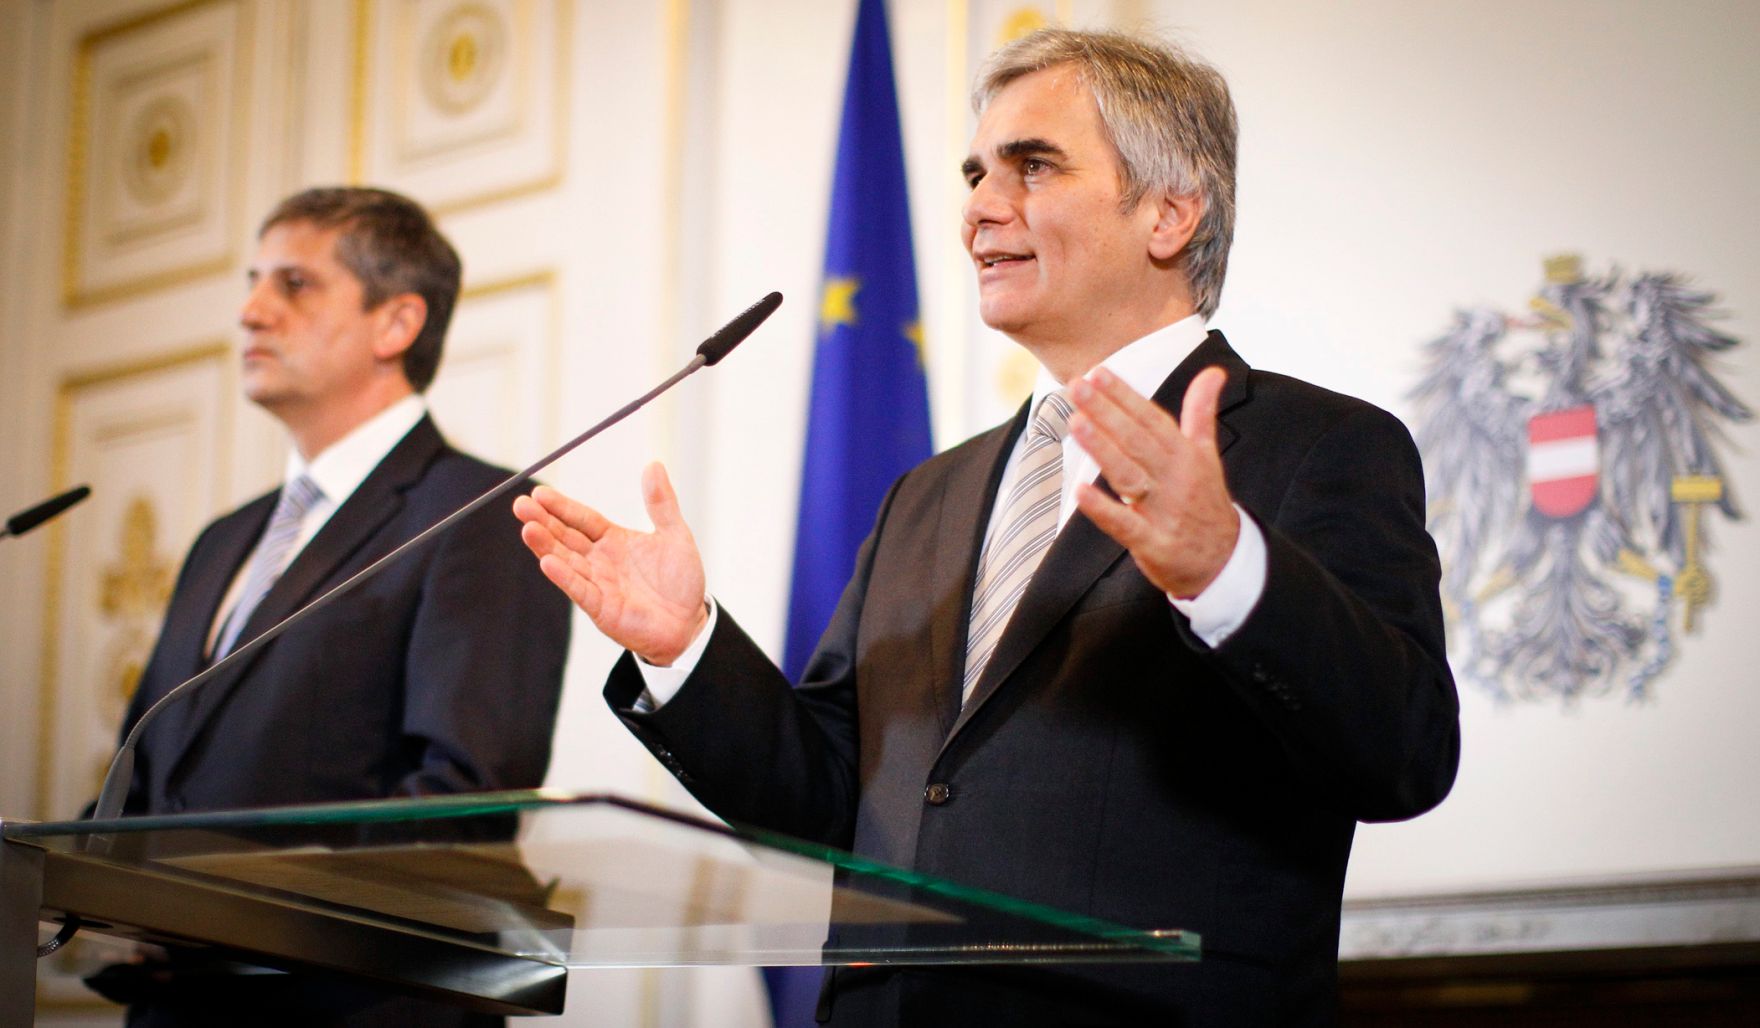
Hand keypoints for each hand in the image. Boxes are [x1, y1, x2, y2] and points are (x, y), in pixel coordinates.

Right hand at [513, 462, 708, 664]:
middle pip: (566, 537)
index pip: (582, 519)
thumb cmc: (681, 581)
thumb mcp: (675, 535)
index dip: (562, 506)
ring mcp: (598, 584)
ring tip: (527, 528)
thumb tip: (653, 464)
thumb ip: (662, 503)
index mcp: (613, 541)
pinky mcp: (602, 608)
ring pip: (566, 561)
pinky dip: (564, 576)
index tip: (539, 492)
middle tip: (520, 504)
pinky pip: (580, 589)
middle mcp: (600, 561)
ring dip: (546, 545)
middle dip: (543, 521)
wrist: (689, 623)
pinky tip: (547, 561)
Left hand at [1068, 365, 1238, 597]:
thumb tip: (1213, 372)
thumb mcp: (1207, 454)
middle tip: (1077, 385)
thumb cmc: (1205, 501)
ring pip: (1129, 475)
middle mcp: (1176, 479)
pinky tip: (1079, 491)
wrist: (1225, 560)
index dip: (1125, 396)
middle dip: (1107, 412)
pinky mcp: (1154, 543)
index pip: (1152, 419)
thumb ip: (1201, 412)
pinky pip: (1125, 524)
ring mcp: (1164, 512)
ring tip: (1076, 422)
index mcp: (1186, 455)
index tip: (1098, 372)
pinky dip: (1103, 509)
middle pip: (1137, 441)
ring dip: (1102, 448)